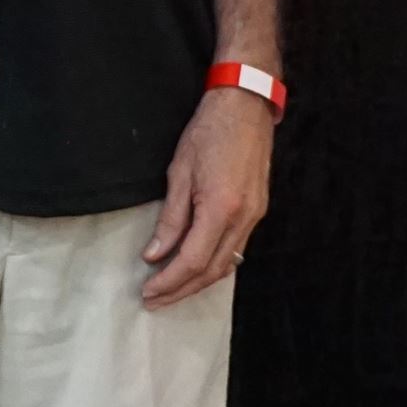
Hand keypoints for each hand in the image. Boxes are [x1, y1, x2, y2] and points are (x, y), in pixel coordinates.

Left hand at [142, 89, 272, 306]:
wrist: (245, 105)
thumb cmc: (208, 132)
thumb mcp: (179, 173)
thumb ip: (170, 219)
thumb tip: (155, 254)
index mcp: (221, 209)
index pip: (192, 260)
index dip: (169, 281)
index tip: (147, 292)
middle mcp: (243, 218)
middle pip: (212, 270)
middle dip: (181, 290)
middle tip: (154, 301)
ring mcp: (255, 215)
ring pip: (227, 263)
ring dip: (198, 282)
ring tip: (171, 290)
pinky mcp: (258, 209)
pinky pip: (236, 247)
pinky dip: (214, 263)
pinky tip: (196, 268)